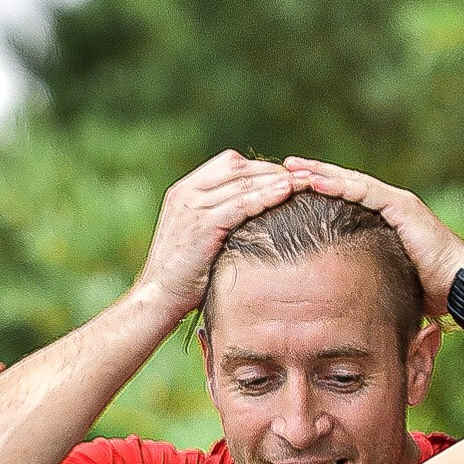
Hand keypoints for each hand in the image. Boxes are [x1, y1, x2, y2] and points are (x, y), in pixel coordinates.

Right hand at [132, 151, 297, 325]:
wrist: (158, 299)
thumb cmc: (183, 278)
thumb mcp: (199, 239)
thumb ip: (220, 220)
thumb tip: (254, 218)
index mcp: (185, 191)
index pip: (228, 165)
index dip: (260, 168)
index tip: (286, 178)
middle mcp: (187, 193)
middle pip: (237, 167)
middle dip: (272, 170)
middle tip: (304, 176)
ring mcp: (193, 207)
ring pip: (242, 182)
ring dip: (276, 179)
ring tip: (306, 181)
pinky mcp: (202, 225)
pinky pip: (240, 204)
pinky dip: (265, 196)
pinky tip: (287, 193)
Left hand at [283, 158, 463, 313]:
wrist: (460, 288)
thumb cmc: (428, 292)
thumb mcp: (385, 280)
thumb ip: (365, 276)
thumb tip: (338, 297)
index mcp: (383, 221)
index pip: (344, 200)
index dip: (316, 193)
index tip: (287, 191)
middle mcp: (389, 205)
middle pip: (343, 185)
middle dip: (311, 176)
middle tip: (280, 169)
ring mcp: (396, 203)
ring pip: (350, 182)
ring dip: (319, 173)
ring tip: (290, 168)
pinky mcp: (402, 207)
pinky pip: (364, 191)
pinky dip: (338, 185)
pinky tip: (314, 181)